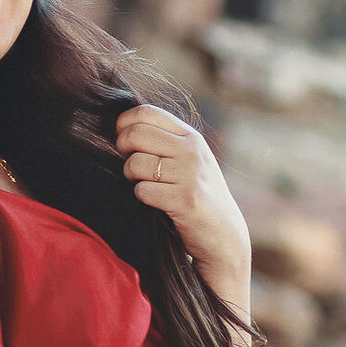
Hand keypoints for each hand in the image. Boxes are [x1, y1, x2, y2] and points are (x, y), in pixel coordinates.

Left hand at [115, 104, 249, 279]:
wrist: (223, 234)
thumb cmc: (198, 195)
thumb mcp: (189, 160)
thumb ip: (165, 141)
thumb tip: (123, 127)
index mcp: (191, 136)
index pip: (147, 112)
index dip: (124, 124)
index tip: (122, 139)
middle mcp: (191, 150)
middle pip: (135, 134)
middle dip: (122, 150)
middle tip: (130, 166)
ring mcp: (189, 175)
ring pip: (135, 164)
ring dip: (131, 178)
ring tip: (145, 185)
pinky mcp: (184, 200)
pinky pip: (142, 190)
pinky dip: (142, 198)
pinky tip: (155, 202)